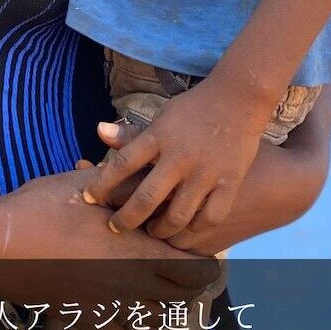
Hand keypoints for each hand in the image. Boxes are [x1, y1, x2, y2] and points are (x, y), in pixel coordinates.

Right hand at [0, 168, 218, 329]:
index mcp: (138, 251)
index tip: (204, 254)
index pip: (194, 270)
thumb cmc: (44, 207)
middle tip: (187, 270)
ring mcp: (108, 305)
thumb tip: (150, 173)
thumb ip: (126, 184)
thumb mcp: (89, 185)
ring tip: (167, 296)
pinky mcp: (85, 318)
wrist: (2, 244)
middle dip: (189, 283)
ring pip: (155, 318)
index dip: (204, 263)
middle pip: (181, 296)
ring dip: (165, 307)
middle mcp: (131, 284)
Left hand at [82, 74, 273, 239]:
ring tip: (152, 232)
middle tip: (116, 227)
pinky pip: (209, 217)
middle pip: (145, 198)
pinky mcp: (229, 182)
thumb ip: (132, 134)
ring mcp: (206, 172)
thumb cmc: (195, 108)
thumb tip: (99, 131)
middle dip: (125, 219)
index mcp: (159, 137)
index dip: (101, 185)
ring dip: (159, 230)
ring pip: (176, 216)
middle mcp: (180, 157)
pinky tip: (184, 230)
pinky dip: (194, 229)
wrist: (241, 98)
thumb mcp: (162, 116)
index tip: (89, 198)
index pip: (121, 164)